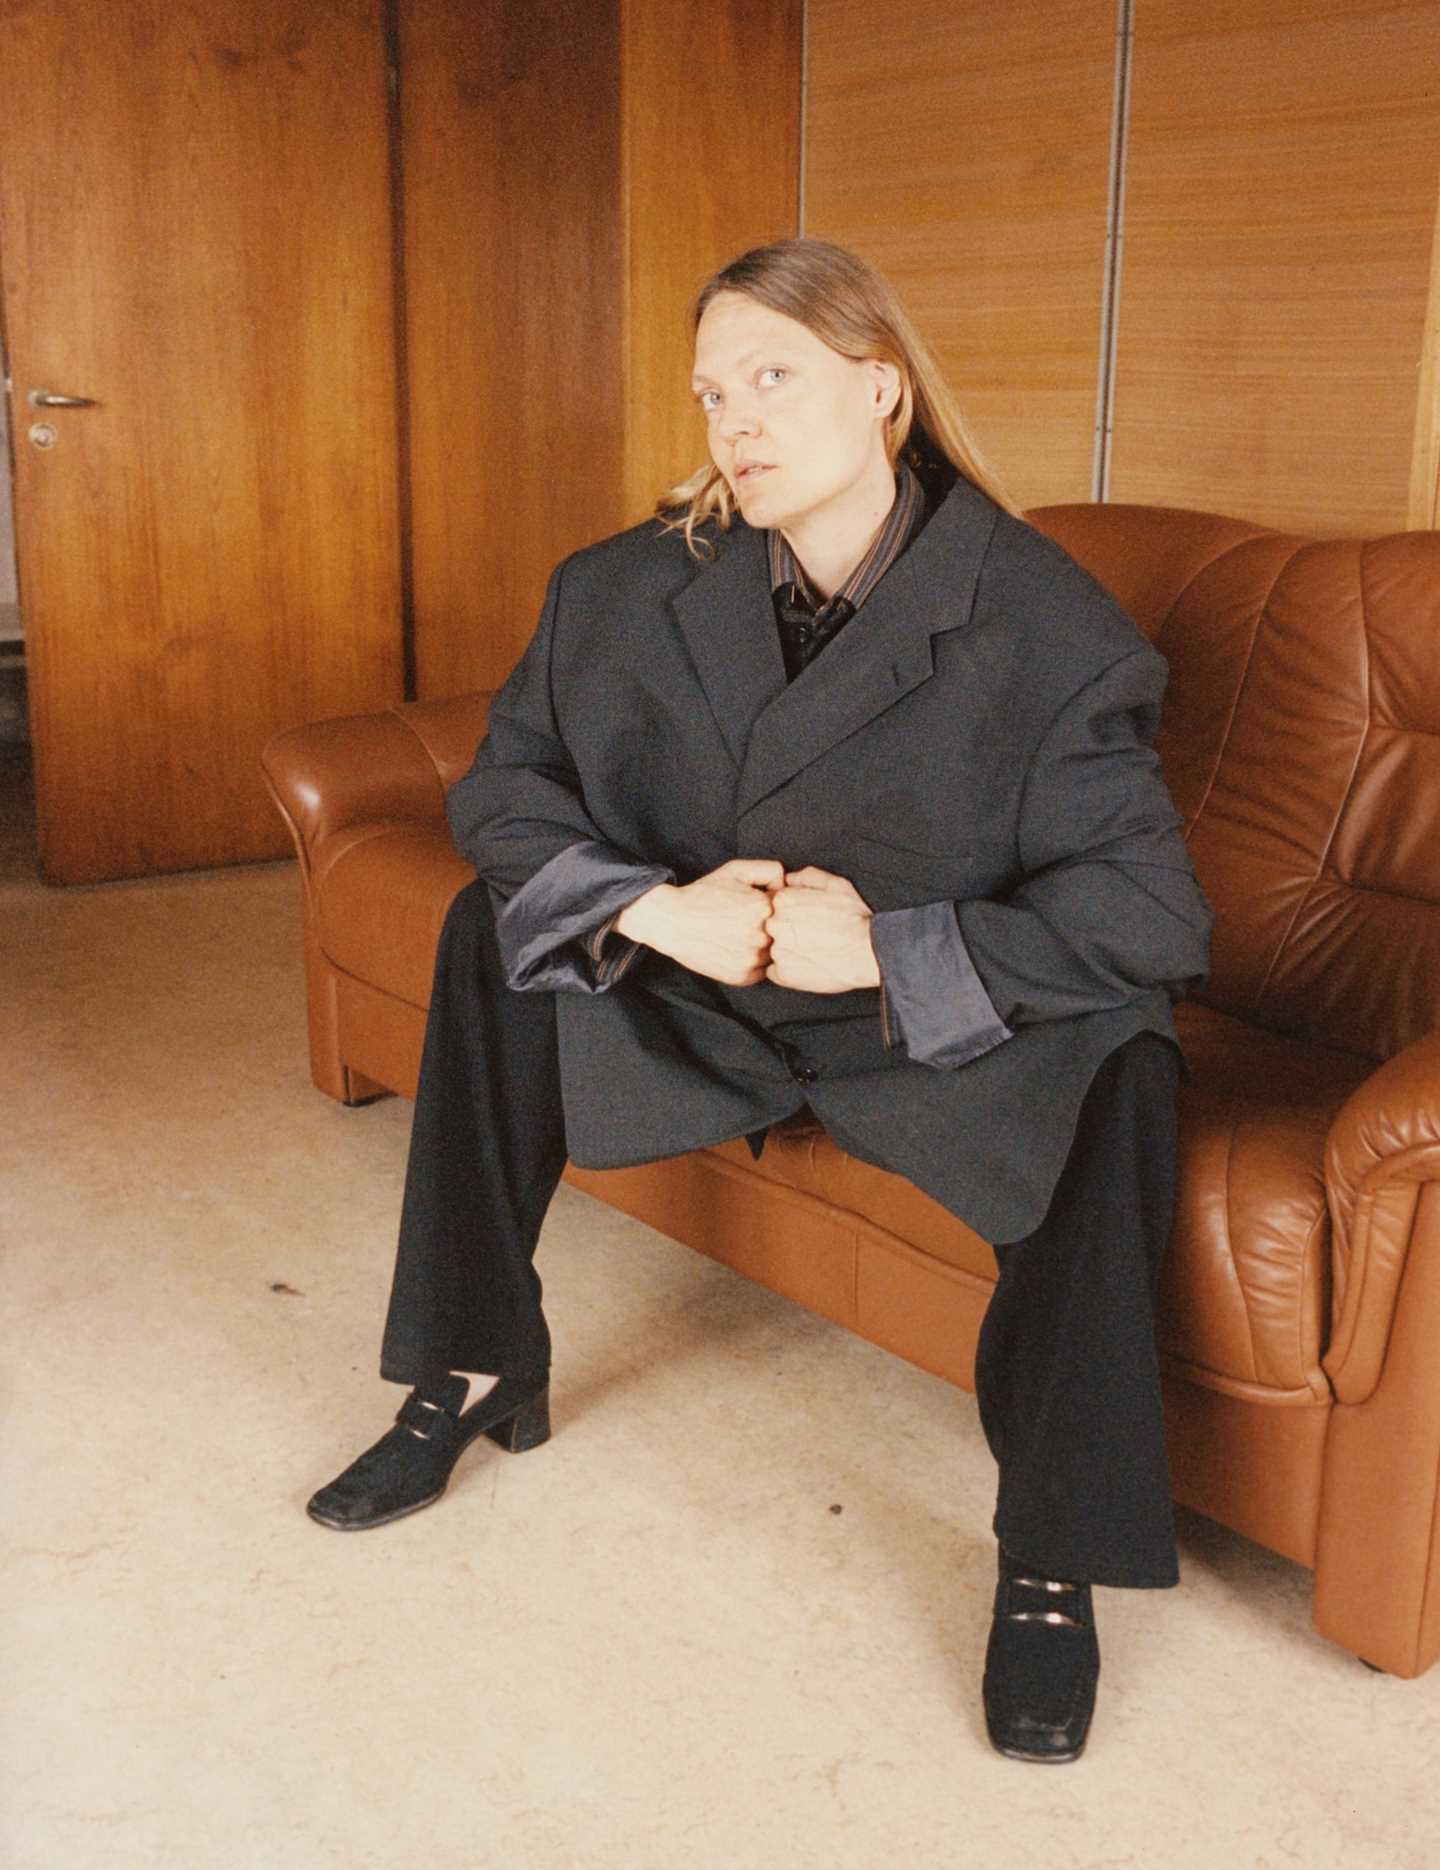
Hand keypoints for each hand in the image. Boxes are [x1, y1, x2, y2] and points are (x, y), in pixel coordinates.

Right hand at [614, 858, 784, 985]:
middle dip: (768, 926)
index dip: (769, 904)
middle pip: (781, 932)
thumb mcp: (736, 870)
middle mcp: (761, 935)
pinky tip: (734, 949)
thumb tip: (788, 886)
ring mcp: (752, 959)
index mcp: (764, 907)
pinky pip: (761, 971)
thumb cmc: (704, 893)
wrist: (672, 921)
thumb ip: (769, 870)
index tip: (750, 905)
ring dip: (762, 946)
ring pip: (773, 953)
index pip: (786, 908)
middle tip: (742, 921)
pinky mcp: (743, 977)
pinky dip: (752, 962)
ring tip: (737, 935)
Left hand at [764, 866, 879, 992]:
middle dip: (786, 931)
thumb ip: (807, 877)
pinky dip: (787, 970)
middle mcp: (775, 923)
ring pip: (772, 949)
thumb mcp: (836, 885)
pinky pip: (774, 971)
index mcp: (784, 899)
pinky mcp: (783, 973)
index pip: (774, 905)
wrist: (869, 952)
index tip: (806, 920)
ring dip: (786, 951)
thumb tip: (788, 879)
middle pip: (771, 927)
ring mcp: (777, 949)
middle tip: (810, 937)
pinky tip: (807, 965)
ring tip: (811, 952)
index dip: (791, 913)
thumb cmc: (855, 918)